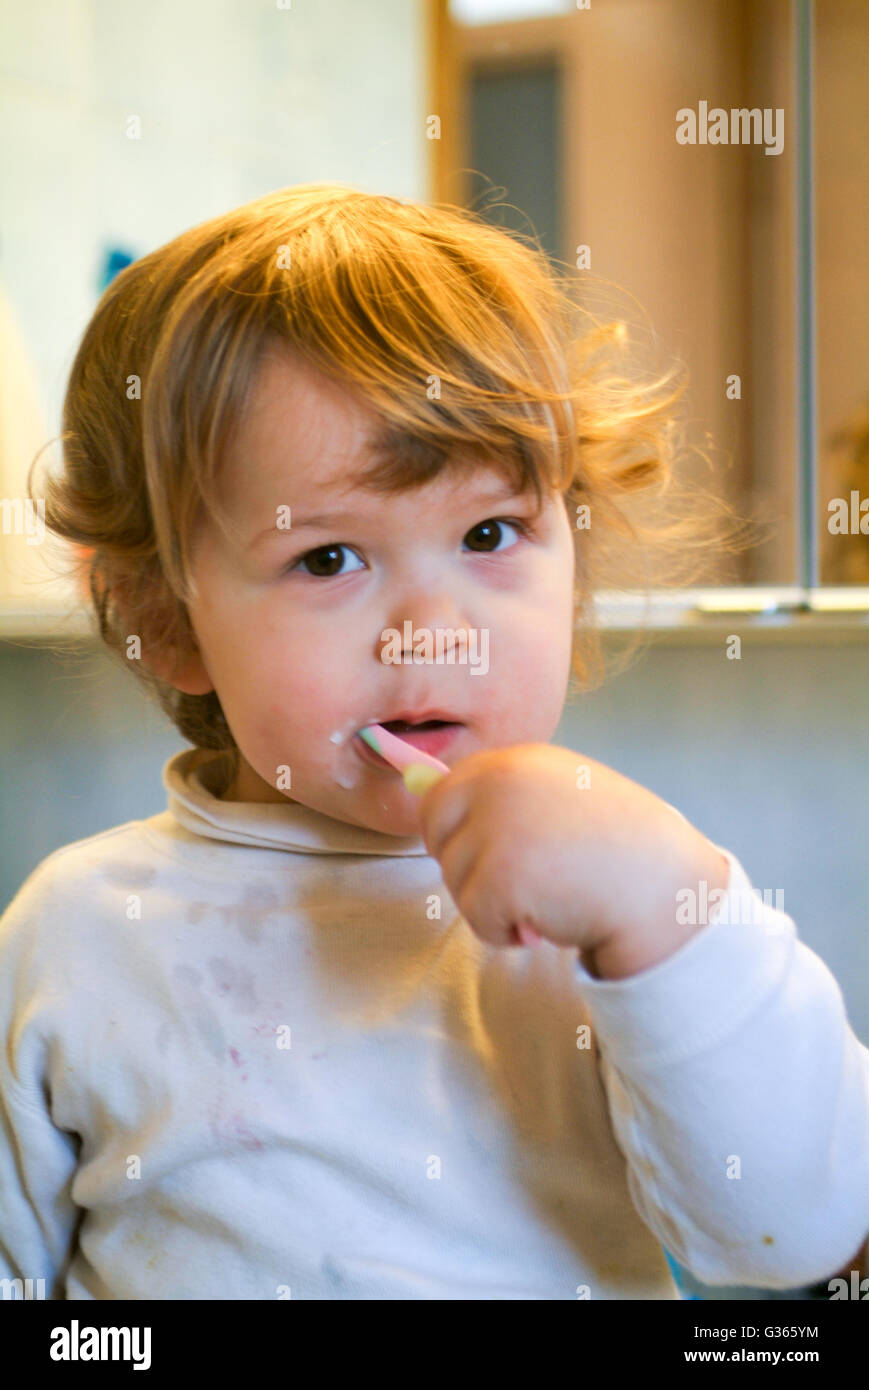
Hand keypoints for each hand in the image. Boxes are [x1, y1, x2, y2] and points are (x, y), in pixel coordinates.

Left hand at [415, 743, 728, 974]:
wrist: (663, 888)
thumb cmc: (617, 849)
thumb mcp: (557, 797)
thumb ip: (497, 794)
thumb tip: (413, 781)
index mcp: (516, 760)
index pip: (442, 791)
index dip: (457, 833)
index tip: (488, 855)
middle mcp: (501, 782)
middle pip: (435, 834)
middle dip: (465, 867)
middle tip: (519, 881)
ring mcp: (499, 827)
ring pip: (455, 880)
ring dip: (493, 904)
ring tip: (548, 897)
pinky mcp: (502, 875)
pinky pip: (476, 917)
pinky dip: (506, 933)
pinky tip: (547, 921)